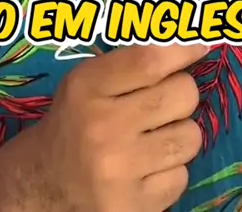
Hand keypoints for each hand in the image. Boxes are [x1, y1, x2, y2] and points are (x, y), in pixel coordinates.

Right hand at [34, 42, 207, 210]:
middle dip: (182, 93)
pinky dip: (170, 171)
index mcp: (87, 87)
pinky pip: (181, 176)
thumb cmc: (75, 120)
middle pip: (182, 95)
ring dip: (179, 134)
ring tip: (155, 137)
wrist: (43, 183)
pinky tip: (146, 168)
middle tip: (165, 101)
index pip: (150, 61)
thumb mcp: (89, 81)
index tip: (198, 48)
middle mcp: (102, 128)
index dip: (183, 50)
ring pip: (190, 137)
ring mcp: (119, 171)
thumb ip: (133, 61)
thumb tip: (190, 45)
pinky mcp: (133, 207)